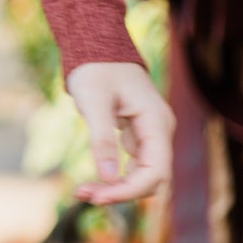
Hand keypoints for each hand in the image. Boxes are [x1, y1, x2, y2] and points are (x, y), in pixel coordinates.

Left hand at [64, 61, 173, 204]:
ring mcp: (151, 134)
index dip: (130, 191)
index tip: (99, 197)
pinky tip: (93, 181)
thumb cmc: (96, 68)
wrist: (97, 46)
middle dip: (120, 192)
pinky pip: (133, 166)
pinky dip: (114, 176)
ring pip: (142, 175)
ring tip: (83, 192)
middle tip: (84, 194)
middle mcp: (160, 131)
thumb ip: (102, 139)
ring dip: (116, 188)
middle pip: (151, 179)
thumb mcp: (94, 101)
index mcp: (156, 122)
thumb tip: (108, 178)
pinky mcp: (138, 136)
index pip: (156, 172)